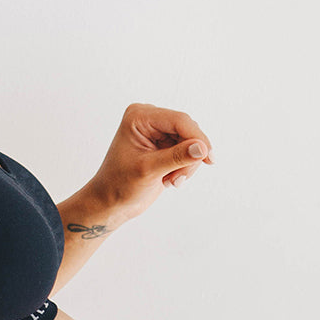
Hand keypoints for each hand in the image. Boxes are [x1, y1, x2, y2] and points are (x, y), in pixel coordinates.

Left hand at [87, 102, 214, 222]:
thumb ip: (176, 157)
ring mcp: (158, 131)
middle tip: (176, 180)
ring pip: (192, 143)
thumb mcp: (148, 170)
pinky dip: (184, 167)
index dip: (197, 138)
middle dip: (188, 157)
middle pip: (188, 131)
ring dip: (186, 165)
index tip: (208, 158)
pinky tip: (169, 179)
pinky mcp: (165, 144)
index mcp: (139, 117)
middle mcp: (149, 119)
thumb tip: (202, 148)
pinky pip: (189, 151)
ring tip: (170, 181)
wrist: (111, 202)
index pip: (179, 120)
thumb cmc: (119, 185)